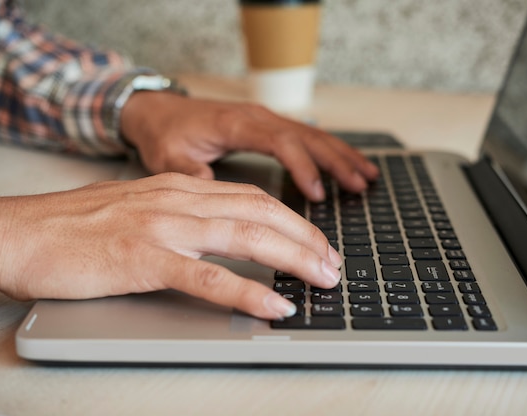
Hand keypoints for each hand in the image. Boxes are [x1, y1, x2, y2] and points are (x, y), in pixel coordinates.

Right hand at [0, 173, 341, 318]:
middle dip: (306, 238)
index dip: (293, 220)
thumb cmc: (73, 227)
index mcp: (177, 187)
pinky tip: (273, 305)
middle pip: (262, 212)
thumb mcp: (137, 210)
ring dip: (293, 259)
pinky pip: (209, 278)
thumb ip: (178, 219)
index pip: (252, 197)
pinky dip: (248, 292)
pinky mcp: (143, 259)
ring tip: (322, 279)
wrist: (18, 234)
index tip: (316, 242)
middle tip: (333, 263)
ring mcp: (163, 227)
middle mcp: (177, 199)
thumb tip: (216, 240)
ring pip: (247, 237)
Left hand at [120, 92, 378, 201]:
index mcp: (237, 124)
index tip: (317, 193)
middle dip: (336, 161)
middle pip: (307, 136)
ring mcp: (266, 120)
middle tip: (359, 185)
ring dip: (341, 155)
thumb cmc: (166, 133)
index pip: (280, 142)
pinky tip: (348, 164)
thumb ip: (189, 172)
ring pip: (313, 135)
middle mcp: (258, 118)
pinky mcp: (269, 127)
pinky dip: (330, 151)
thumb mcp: (168, 156)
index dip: (302, 166)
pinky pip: (306, 136)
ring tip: (367, 176)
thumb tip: (210, 187)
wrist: (159, 111)